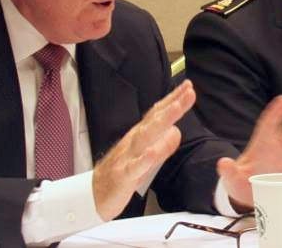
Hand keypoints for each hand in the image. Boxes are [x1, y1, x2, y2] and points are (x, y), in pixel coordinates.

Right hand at [92, 80, 195, 220]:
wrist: (93, 195)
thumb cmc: (121, 172)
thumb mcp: (145, 156)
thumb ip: (161, 143)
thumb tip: (177, 130)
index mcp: (139, 136)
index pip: (157, 114)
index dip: (173, 100)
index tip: (188, 86)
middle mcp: (133, 142)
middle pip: (155, 121)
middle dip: (172, 106)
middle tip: (189, 91)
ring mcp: (127, 157)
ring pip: (146, 138)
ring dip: (162, 123)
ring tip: (177, 110)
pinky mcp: (123, 176)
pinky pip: (134, 167)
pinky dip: (144, 159)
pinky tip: (153, 151)